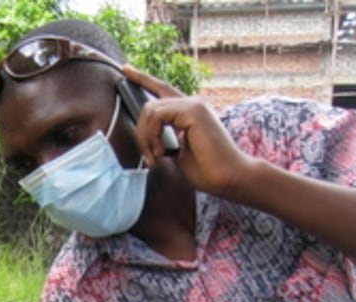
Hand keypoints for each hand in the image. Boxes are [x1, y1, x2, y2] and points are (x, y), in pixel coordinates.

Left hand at [122, 65, 258, 200]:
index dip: (143, 78)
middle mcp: (193, 103)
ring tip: (156, 157)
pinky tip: (161, 152)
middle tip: (150, 158)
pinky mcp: (193, 110)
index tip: (126, 69)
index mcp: (190, 111)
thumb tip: (147, 137)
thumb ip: (165, 139)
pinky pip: (158, 116)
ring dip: (146, 138)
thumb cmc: (207, 170)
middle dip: (141, 133)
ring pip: (151, 110)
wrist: (229, 177)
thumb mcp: (179, 151)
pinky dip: (153, 136)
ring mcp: (194, 104)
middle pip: (150, 105)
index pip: (163, 89)